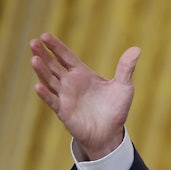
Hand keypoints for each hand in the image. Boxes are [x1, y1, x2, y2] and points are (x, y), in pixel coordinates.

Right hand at [30, 32, 140, 159]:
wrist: (111, 133)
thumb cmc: (115, 109)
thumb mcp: (124, 86)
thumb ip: (126, 68)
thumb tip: (137, 49)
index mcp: (82, 74)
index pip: (65, 57)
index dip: (56, 47)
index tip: (44, 35)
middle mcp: (70, 83)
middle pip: (53, 66)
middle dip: (43, 54)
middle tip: (33, 42)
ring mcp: (65, 97)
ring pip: (49, 80)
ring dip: (41, 70)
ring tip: (34, 59)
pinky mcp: (64, 111)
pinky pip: (52, 101)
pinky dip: (45, 93)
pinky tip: (38, 85)